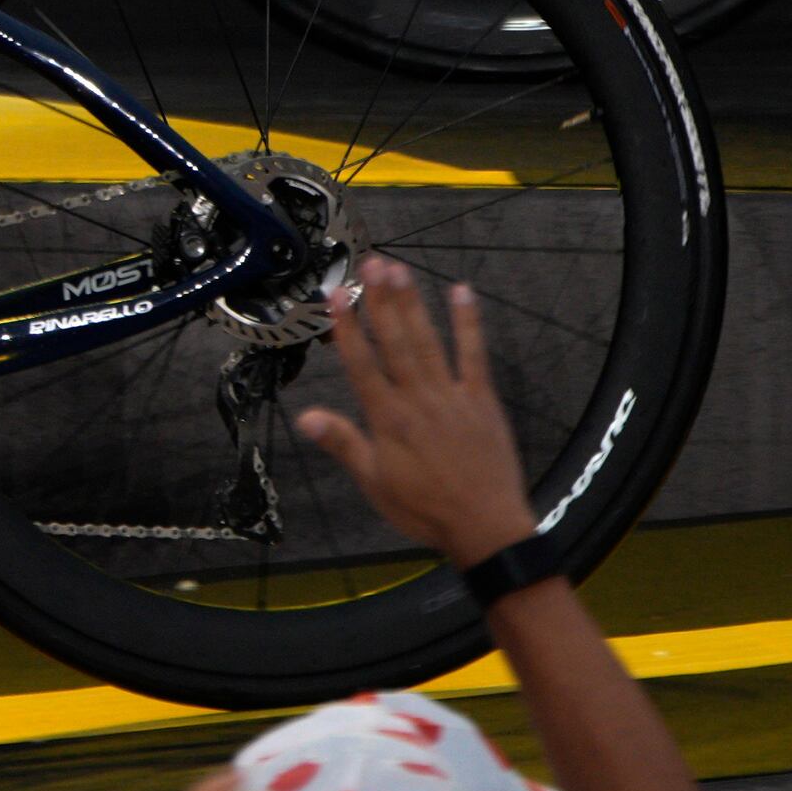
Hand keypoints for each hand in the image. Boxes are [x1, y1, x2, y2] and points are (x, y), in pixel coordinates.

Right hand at [289, 261, 536, 575]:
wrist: (486, 527)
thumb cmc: (425, 510)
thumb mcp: (375, 484)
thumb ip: (343, 443)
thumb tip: (305, 416)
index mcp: (388, 420)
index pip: (362, 364)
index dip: (347, 327)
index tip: (336, 295)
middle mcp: (418, 399)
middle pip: (395, 341)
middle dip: (380, 300)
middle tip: (370, 263)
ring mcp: (452, 396)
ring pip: (428, 340)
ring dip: (412, 303)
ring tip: (398, 269)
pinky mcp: (482, 400)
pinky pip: (474, 354)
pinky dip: (468, 323)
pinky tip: (461, 293)